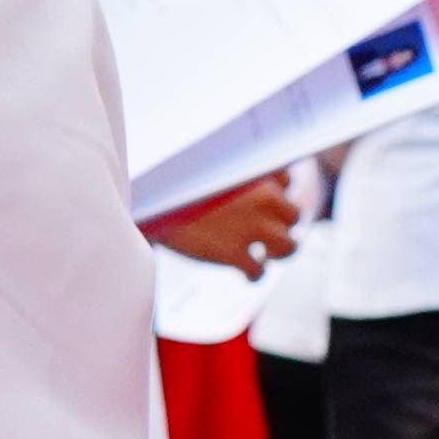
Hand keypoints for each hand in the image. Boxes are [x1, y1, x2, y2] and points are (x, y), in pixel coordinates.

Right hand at [140, 166, 300, 274]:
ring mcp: (251, 227)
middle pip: (294, 214)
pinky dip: (254, 274)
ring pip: (289, 247)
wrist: (144, 201)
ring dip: (278, 252)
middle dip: (283, 224)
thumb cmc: (171, 181)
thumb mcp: (206, 165)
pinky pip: (259, 271)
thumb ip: (232, 171)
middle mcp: (262, 197)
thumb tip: (258, 182)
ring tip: (264, 255)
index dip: (277, 192)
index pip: (286, 179)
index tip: (266, 200)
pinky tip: (245, 273)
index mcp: (254, 169)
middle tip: (266, 231)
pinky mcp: (233, 253)